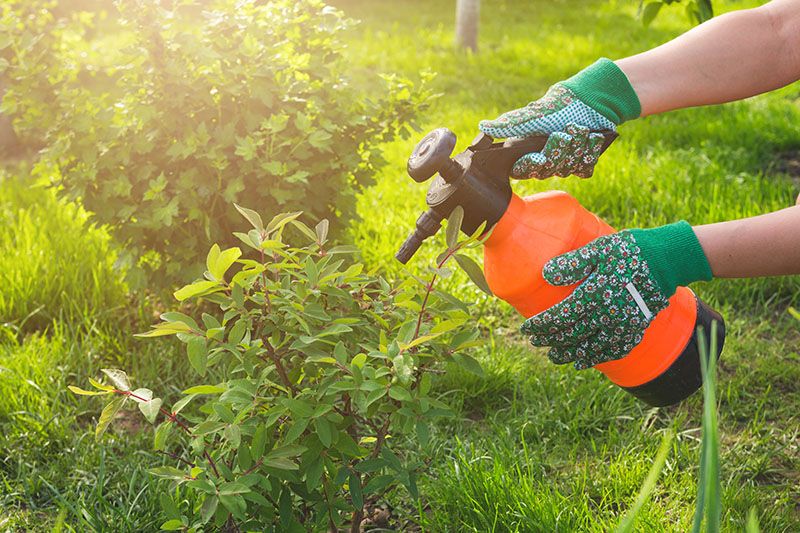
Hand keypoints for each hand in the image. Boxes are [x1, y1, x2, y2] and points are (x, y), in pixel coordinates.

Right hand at [479, 58, 639, 178]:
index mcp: (528, 151)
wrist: (591, 99)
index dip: (532, 165)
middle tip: (565, 133)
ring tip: (581, 129)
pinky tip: (593, 138)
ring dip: (577, 146)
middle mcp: (545, 159)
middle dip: (560, 149)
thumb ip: (509, 123)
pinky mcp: (583, 161)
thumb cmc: (558, 106)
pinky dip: (590, 152)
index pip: (524, 170)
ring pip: (568, 168)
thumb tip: (482, 126)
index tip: (539, 156)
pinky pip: (585, 169)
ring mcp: (565, 162)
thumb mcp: (532, 115)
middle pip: (550, 170)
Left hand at [520, 222, 711, 369]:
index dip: (541, 325)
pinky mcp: (636, 330)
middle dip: (550, 339)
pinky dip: (596, 358)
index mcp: (595, 295)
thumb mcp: (599, 249)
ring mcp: (623, 326)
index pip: (561, 316)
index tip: (527, 328)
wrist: (669, 261)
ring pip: (590, 348)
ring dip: (569, 353)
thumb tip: (546, 273)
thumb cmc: (630, 250)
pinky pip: (613, 351)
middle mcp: (608, 315)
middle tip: (534, 341)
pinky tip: (583, 361)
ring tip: (554, 355)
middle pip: (572, 334)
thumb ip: (572, 263)